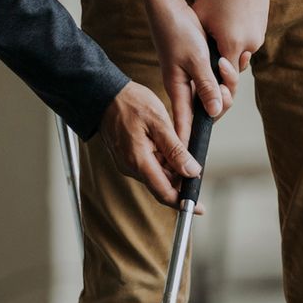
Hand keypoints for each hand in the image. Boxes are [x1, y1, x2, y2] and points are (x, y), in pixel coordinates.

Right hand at [96, 82, 203, 209]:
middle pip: (162, 185)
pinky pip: (149, 165)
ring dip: (173, 167)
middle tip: (197, 164)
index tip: (198, 207)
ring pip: (157, 174)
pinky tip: (170, 145)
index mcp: (139, 161)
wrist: (103, 94)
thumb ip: (175, 149)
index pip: (164, 192)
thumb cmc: (129, 103)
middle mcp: (131, 167)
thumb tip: (191, 171)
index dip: (183, 202)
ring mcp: (128, 163)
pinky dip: (164, 160)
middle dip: (181, 180)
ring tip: (183, 147)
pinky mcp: (128, 157)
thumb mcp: (159, 122)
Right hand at [150, 0, 236, 145]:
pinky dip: (224, 75)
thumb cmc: (179, 31)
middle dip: (222, 101)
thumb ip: (206, 85)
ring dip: (226, 84)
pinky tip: (228, 62)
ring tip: (226, 63)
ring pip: (213, 96)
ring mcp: (188, 80)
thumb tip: (216, 111)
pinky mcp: (194, 69)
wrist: (168, 8)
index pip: (184, 125)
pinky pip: (213, 82)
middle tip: (226, 80)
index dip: (189, 144)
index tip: (192, 166)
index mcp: (178, 90)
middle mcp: (182, 89)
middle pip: (206, 111)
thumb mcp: (196, 58)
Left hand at [191, 0, 269, 81]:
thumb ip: (197, 40)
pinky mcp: (261, 31)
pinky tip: (225, 25)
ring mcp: (257, 38)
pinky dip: (235, 40)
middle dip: (218, 67)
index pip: (221, 77)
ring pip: (238, 55)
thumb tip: (190, 57)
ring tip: (213, 37)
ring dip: (227, 52)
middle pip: (231, 68)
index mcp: (231, 44)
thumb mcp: (200, 14)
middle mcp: (248, 46)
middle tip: (202, 62)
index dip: (211, 81)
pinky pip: (245, 43)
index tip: (200, 82)